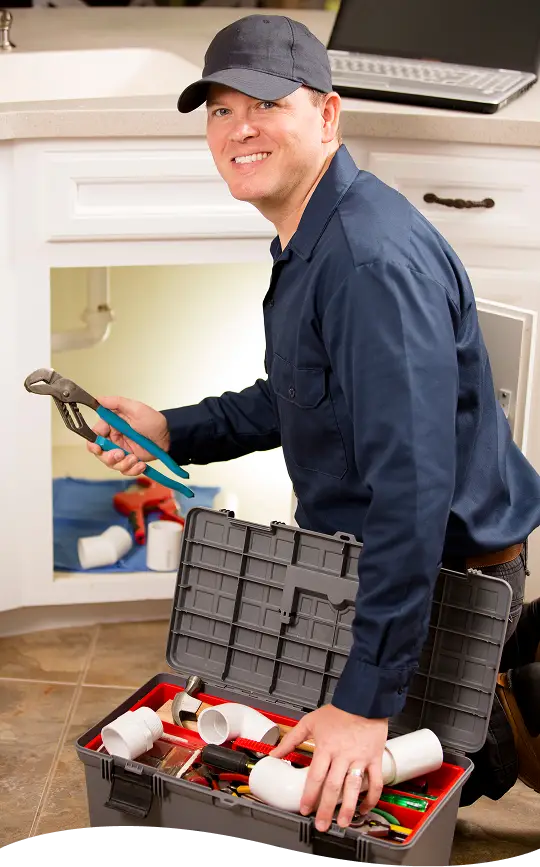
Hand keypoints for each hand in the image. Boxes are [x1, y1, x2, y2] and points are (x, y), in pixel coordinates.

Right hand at [87, 395, 170, 476]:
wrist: (169, 436)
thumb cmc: (153, 421)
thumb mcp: (136, 409)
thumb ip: (117, 403)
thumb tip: (98, 399)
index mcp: (111, 426)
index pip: (95, 435)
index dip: (93, 443)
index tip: (98, 448)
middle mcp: (114, 439)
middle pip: (100, 453)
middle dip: (109, 457)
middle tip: (120, 454)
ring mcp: (122, 451)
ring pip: (112, 463)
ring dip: (123, 464)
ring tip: (135, 459)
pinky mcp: (130, 461)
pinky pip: (125, 470)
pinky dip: (132, 469)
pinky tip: (141, 465)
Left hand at [270, 705, 387, 831]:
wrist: (364, 701)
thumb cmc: (338, 712)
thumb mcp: (310, 722)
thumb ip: (291, 740)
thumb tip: (274, 753)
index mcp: (326, 748)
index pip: (315, 777)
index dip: (309, 795)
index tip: (304, 809)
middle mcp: (342, 755)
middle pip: (333, 787)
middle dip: (326, 809)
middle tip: (321, 824)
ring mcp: (360, 758)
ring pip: (353, 788)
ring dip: (348, 808)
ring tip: (342, 823)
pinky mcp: (375, 759)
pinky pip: (375, 782)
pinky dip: (371, 798)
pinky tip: (364, 808)